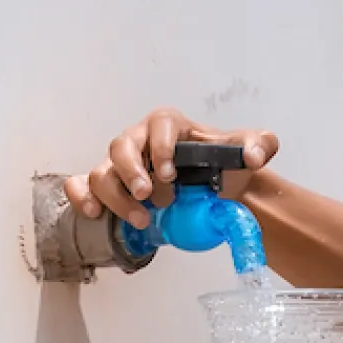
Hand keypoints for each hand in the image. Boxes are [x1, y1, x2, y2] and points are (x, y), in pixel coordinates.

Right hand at [64, 108, 278, 230]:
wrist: (217, 190)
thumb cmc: (225, 165)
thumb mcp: (250, 149)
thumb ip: (260, 144)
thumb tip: (253, 154)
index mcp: (169, 124)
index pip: (158, 124)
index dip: (161, 147)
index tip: (171, 173)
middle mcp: (139, 139)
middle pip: (121, 146)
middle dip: (133, 173)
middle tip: (152, 197)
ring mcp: (120, 164)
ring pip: (102, 171)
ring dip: (115, 196)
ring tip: (142, 219)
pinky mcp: (109, 186)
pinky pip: (82, 184)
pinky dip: (82, 196)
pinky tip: (94, 213)